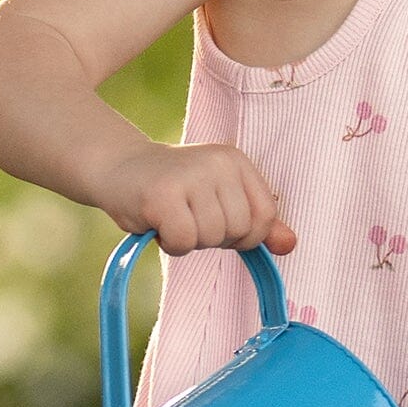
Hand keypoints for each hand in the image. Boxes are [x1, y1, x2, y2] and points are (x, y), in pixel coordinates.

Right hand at [100, 141, 297, 255]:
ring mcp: (190, 176)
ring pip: (211, 238)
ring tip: (171, 217)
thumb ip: (257, 223)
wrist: (117, 168)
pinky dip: (171, 245)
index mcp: (236, 161)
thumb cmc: (174, 190)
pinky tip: (157, 224)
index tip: (218, 224)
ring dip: (190, 241)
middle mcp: (217, 163)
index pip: (265, 216)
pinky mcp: (162, 195)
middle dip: (213, 238)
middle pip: (239, 231)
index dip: (245, 235)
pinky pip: (184, 243)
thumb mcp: (219, 200)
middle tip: (187, 217)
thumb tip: (289, 245)